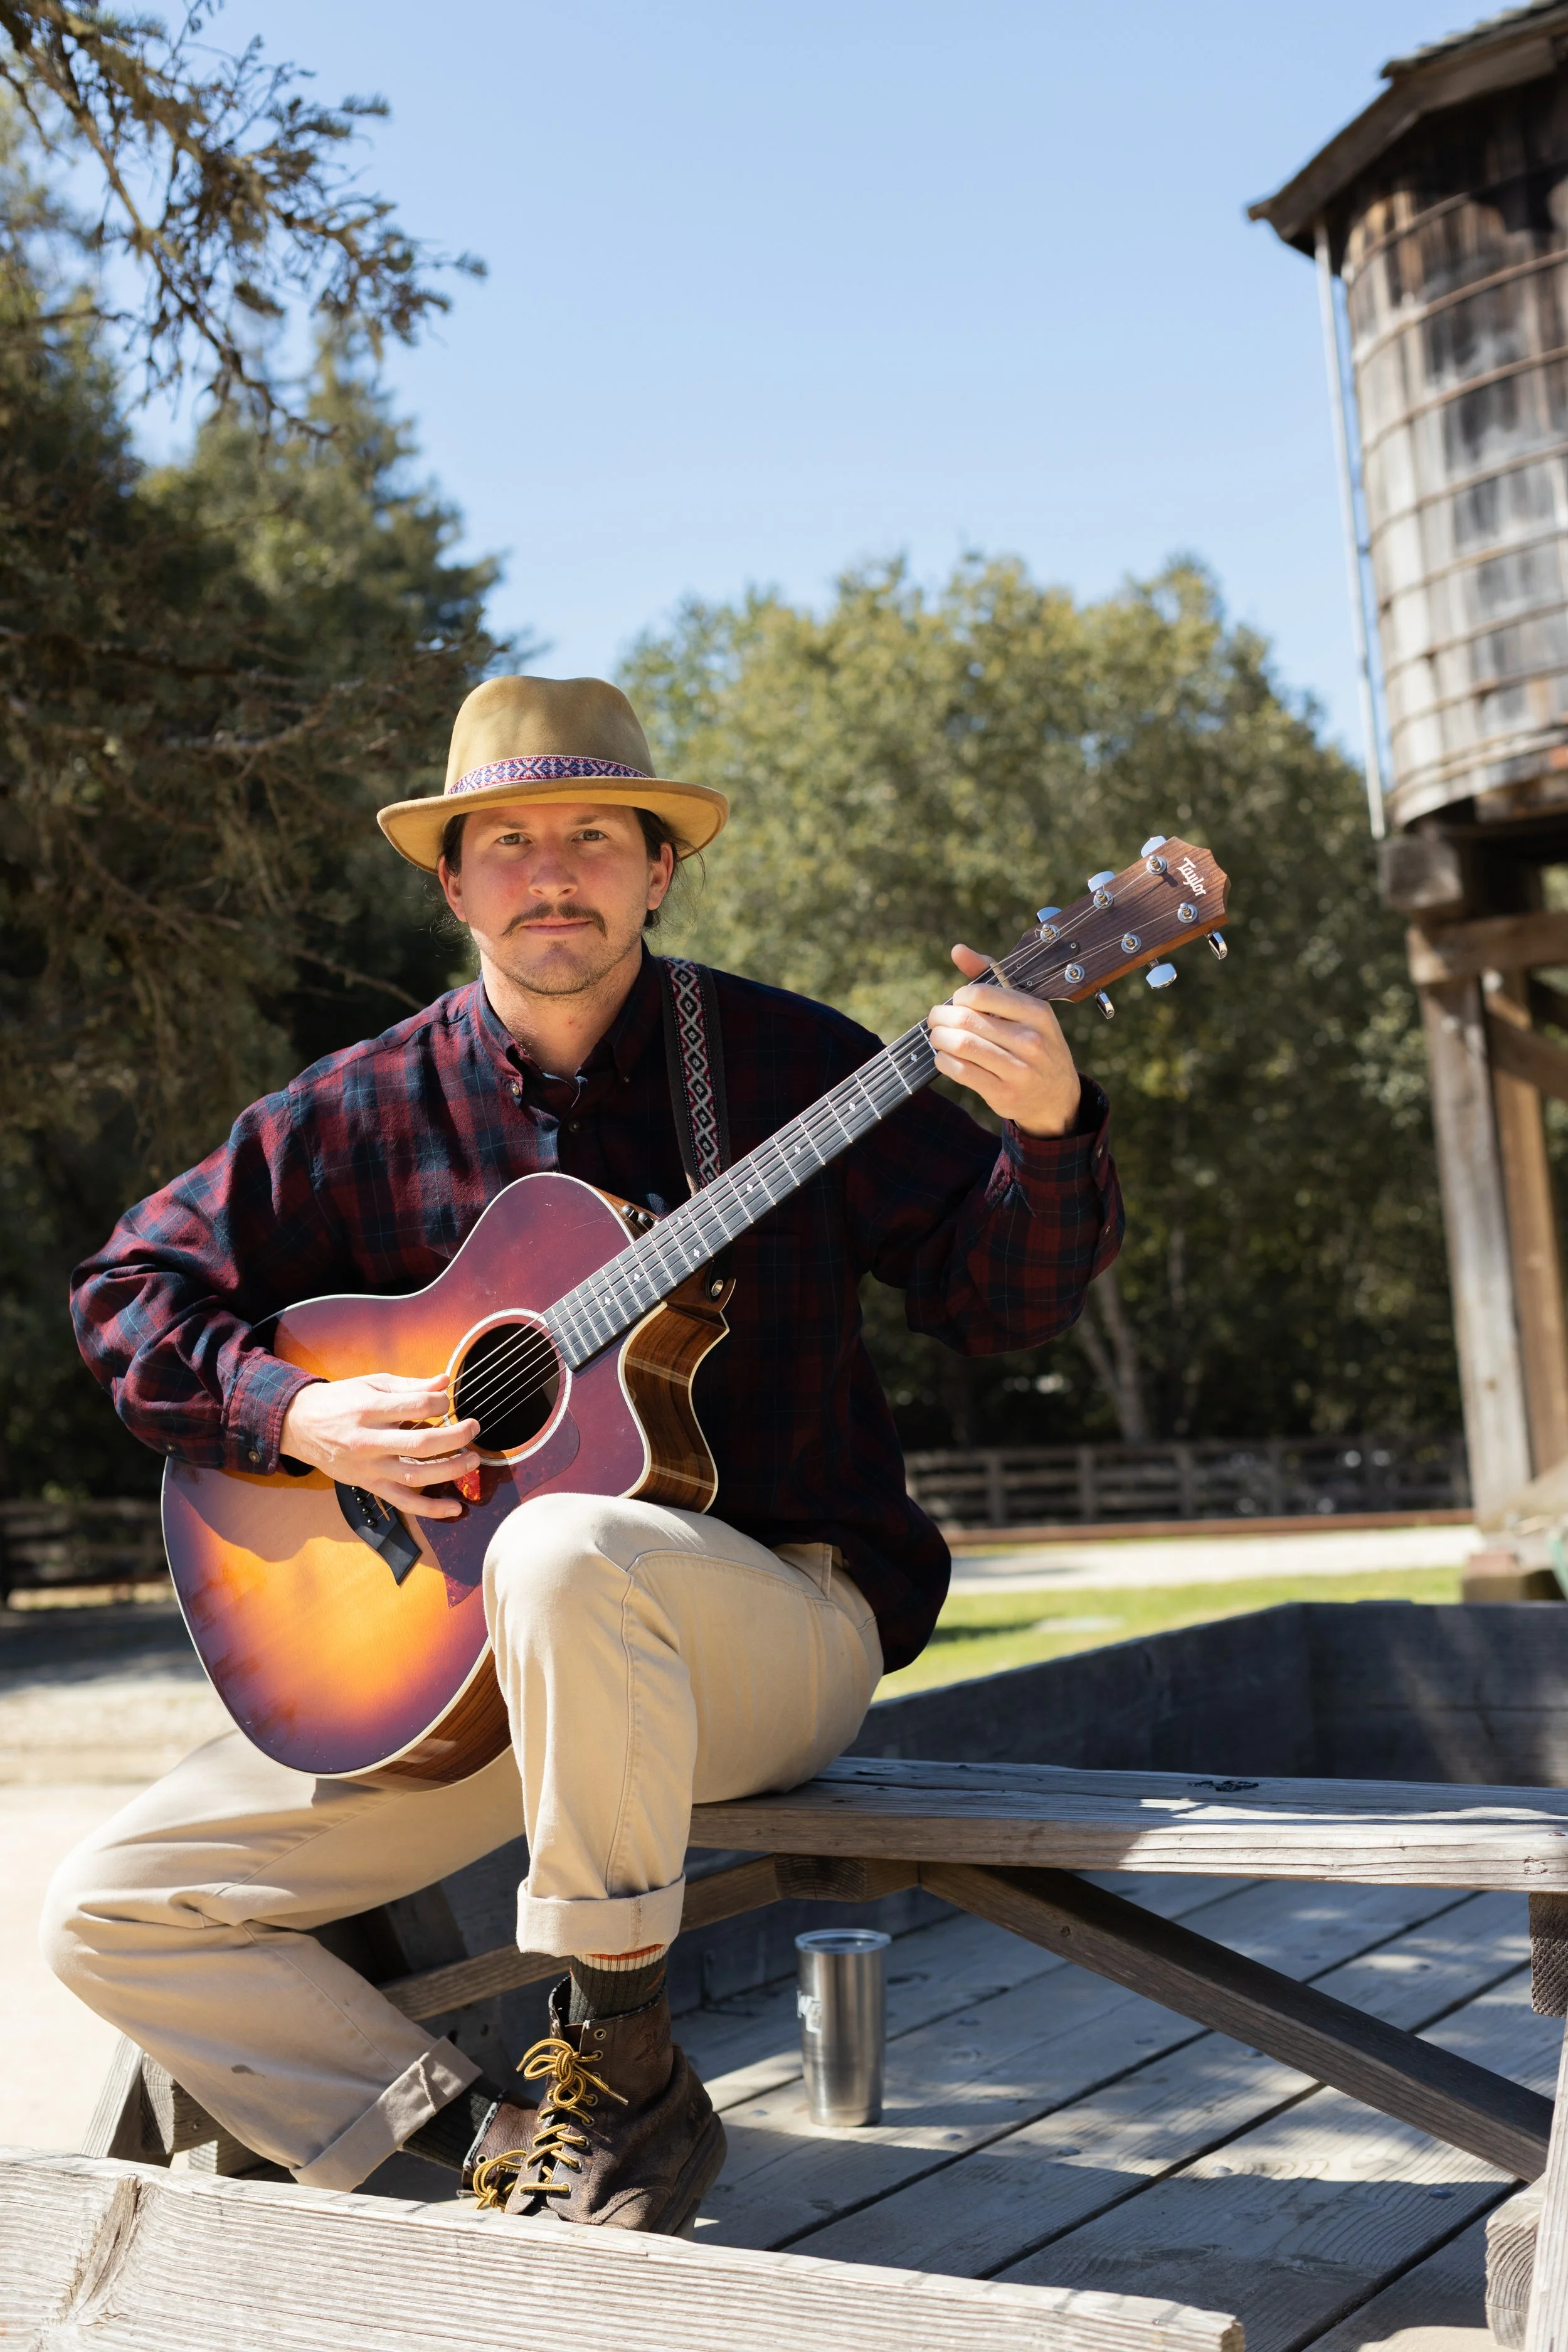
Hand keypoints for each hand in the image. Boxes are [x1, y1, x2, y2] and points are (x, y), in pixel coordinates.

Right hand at [279, 1374, 480, 1520]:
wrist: (299, 1425)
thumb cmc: (340, 1401)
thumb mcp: (373, 1384)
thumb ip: (411, 1385)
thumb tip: (445, 1382)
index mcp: (370, 1409)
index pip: (418, 1406)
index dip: (441, 1403)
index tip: (447, 1403)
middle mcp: (369, 1441)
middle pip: (422, 1443)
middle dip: (456, 1437)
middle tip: (474, 1428)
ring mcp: (369, 1468)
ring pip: (416, 1475)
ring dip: (450, 1470)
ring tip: (472, 1461)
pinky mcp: (369, 1485)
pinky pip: (403, 1502)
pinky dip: (431, 1509)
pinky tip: (455, 1508)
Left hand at [927, 945, 1081, 1137]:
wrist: (1056, 1096)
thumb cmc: (1034, 1042)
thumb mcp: (1025, 1009)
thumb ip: (991, 977)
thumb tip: (957, 950)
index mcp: (1037, 1012)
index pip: (981, 994)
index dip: (959, 997)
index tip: (957, 1003)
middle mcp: (1031, 1040)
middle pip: (966, 1020)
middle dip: (941, 1018)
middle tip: (936, 1020)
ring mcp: (1018, 1070)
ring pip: (961, 1045)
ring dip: (939, 1039)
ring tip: (938, 1037)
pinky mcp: (1003, 1094)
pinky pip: (960, 1071)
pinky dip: (944, 1061)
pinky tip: (945, 1057)